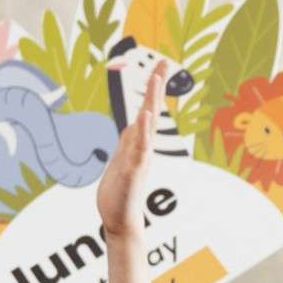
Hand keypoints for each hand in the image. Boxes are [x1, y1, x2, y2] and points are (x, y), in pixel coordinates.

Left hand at [95, 59, 168, 236]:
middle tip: (163, 61)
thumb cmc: (119, 195)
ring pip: (147, 124)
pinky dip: (143, 132)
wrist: (120, 221)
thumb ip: (128, 142)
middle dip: (156, 86)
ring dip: (152, 101)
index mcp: (136, 143)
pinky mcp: (135, 171)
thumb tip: (132, 126)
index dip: (152, 88)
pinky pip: (140, 148)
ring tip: (156, 78)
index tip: (159, 66)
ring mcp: (140, 158)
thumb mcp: (121, 160)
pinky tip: (145, 116)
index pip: (145, 109)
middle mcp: (142, 147)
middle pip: (151, 110)